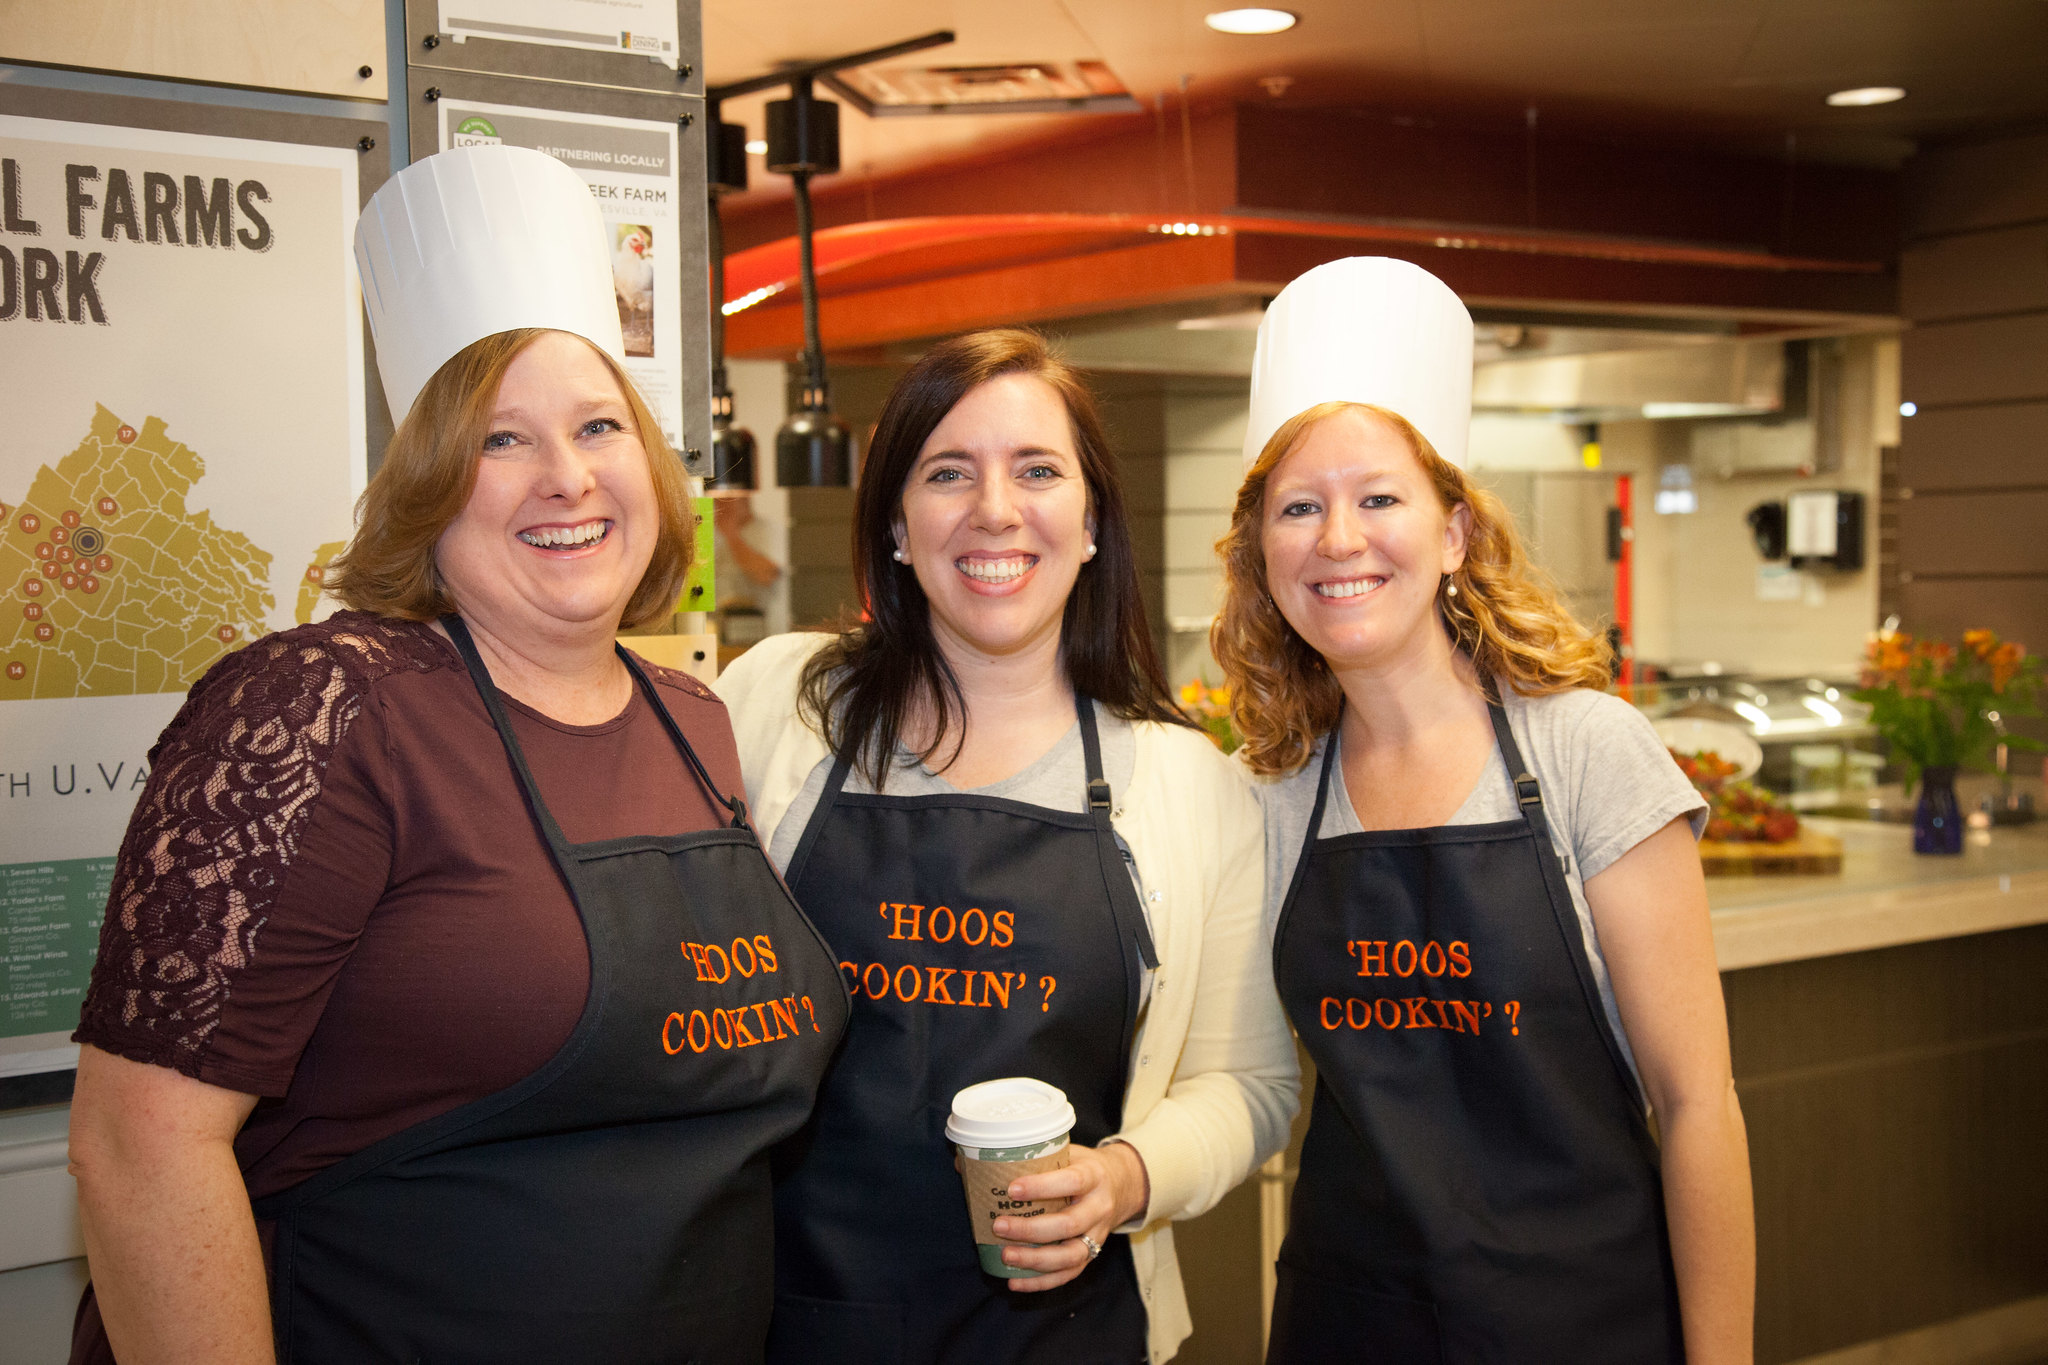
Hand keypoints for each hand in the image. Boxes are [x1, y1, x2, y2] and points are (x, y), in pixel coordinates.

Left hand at [991, 1140, 1149, 1291]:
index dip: (1042, 1187)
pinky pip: (1068, 1274)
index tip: (1012, 1189)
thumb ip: (1027, 1158)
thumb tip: (966, 1163)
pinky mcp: (1092, 1255)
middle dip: (1031, 1229)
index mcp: (1093, 1176)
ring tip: (1005, 1257)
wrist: (1122, 1184)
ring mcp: (1098, 1235)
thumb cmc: (1082, 1166)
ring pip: (1070, 1256)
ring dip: (1035, 1260)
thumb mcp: (1065, 1152)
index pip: (1072, 1181)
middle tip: (998, 1226)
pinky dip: (1041, 1282)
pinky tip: (1015, 1282)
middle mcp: (1099, 1207)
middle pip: (1069, 1224)